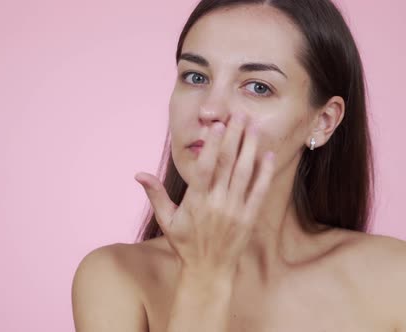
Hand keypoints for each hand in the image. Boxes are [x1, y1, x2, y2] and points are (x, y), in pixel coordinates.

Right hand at [134, 112, 275, 275]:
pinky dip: (264, 172)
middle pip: (228, 164)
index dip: (213, 145)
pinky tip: (267, 154)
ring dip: (250, 148)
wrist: (208, 270)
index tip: (217, 125)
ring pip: (245, 173)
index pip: (206, 167)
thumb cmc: (185, 244)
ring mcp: (235, 210)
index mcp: (196, 201)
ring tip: (254, 126)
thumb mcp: (166, 220)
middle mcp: (217, 203)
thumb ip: (155, 194)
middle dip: (235, 137)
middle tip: (240, 114)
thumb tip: (138, 174)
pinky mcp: (249, 217)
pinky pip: (259, 191)